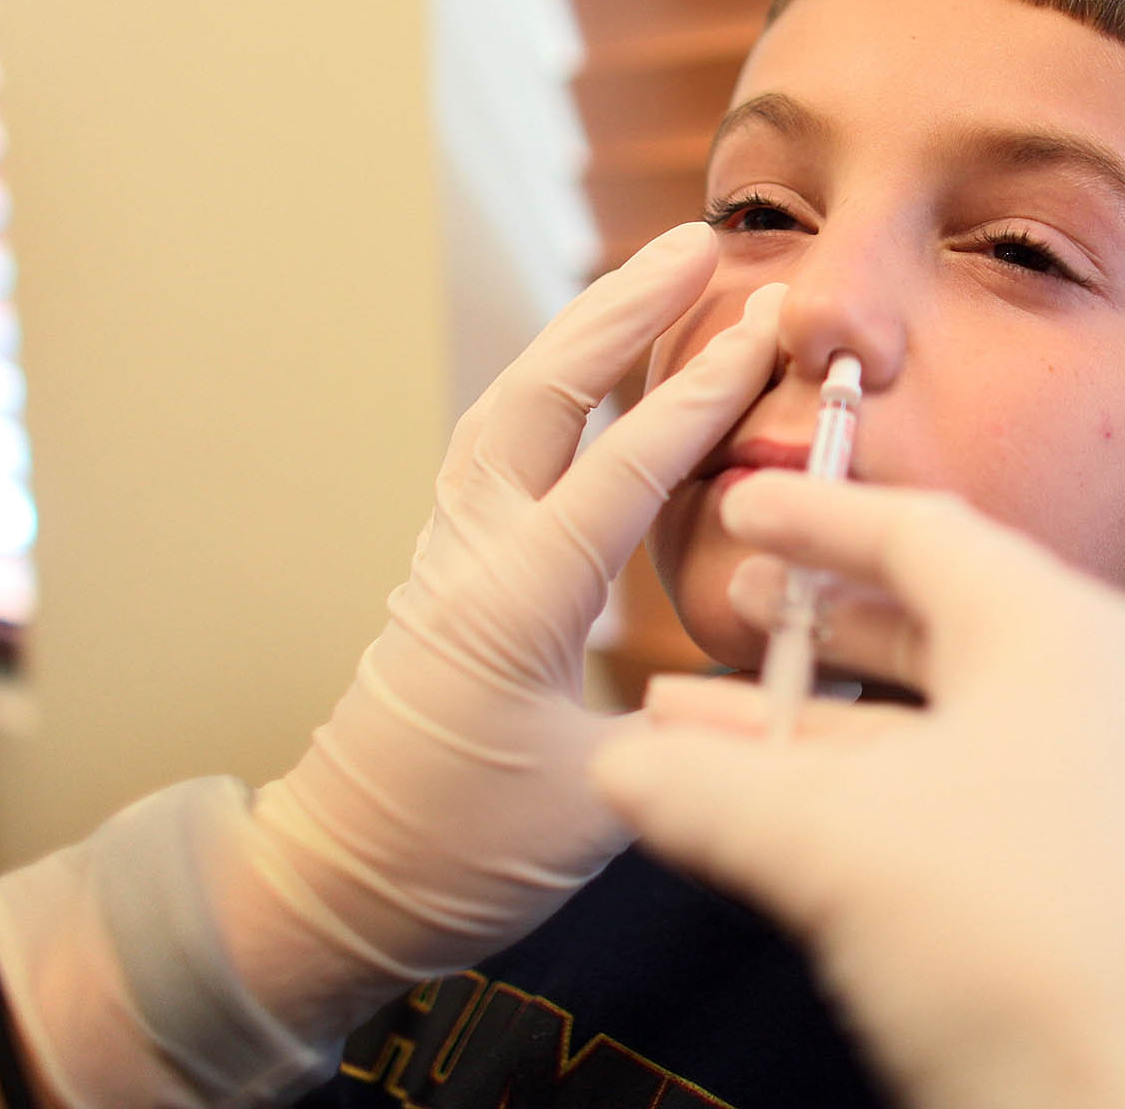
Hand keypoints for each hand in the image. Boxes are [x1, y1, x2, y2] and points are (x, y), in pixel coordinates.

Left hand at [252, 221, 784, 988]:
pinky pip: (498, 447)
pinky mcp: (447, 568)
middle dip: (620, 311)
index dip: (702, 392)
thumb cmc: (462, 853)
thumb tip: (785, 665)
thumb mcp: (603, 804)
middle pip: (539, 396)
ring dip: (579, 335)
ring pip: (508, 407)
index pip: (623, 469)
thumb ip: (699, 726)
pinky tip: (593, 375)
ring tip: (651, 279)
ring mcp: (448, 552)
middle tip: (698, 243)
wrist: (339, 880)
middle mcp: (471, 554)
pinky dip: (552, 388)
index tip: (766, 322)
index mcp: (514, 603)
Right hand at [593, 472, 1124, 1108]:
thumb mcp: (837, 841)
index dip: (815, 516)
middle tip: (723, 622)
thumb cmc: (1023, 933)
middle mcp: (1093, 693)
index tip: (738, 505)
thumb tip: (610, 765)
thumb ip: (711, 790)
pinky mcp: (1094, 884)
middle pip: (927, 630)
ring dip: (814, 733)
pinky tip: (777, 831)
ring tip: (698, 737)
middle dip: (806, 631)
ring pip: (932, 732)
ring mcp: (1103, 792)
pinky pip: (957, 806)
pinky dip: (863, 805)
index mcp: (1055, 632)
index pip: (920, 533)